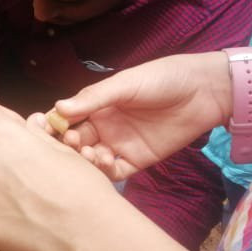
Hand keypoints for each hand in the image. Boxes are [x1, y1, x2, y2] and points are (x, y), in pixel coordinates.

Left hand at [0, 102, 197, 250]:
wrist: (87, 233)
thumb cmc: (82, 187)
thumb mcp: (61, 149)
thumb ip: (34, 134)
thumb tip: (29, 123)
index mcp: (2, 134)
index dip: (2, 121)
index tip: (16, 135)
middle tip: (14, 168)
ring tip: (17, 199)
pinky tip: (1, 215)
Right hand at [51, 52, 230, 179]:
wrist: (205, 91)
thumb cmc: (163, 78)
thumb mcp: (126, 83)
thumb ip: (94, 98)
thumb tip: (58, 109)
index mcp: (98, 104)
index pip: (68, 118)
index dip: (55, 126)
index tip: (46, 131)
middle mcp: (105, 126)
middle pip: (77, 142)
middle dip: (70, 145)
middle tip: (74, 143)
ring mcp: (121, 144)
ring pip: (93, 160)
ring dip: (88, 160)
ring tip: (94, 153)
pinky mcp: (139, 160)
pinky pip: (117, 172)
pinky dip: (107, 172)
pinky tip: (108, 163)